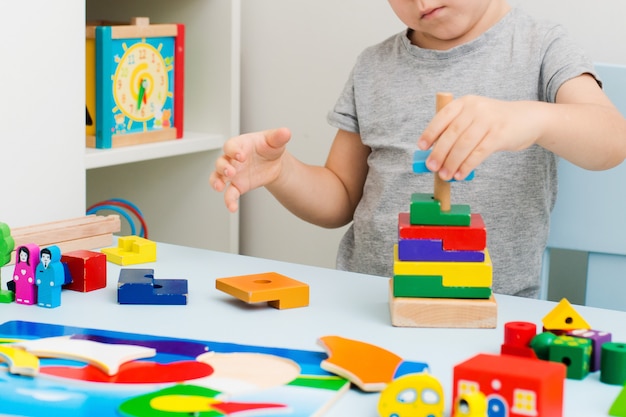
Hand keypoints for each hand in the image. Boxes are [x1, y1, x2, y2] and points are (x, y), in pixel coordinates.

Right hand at [210, 127, 291, 211]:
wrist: (274, 163)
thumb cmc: (269, 148)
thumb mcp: (274, 141)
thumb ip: (278, 137)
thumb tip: (285, 132)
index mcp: (240, 145)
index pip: (230, 145)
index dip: (233, 150)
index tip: (240, 156)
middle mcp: (232, 159)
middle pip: (220, 161)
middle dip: (223, 167)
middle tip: (230, 172)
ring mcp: (233, 173)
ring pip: (218, 177)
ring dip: (216, 181)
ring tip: (219, 187)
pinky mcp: (237, 185)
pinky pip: (229, 193)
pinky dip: (228, 200)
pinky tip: (232, 207)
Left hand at [417, 96, 542, 179]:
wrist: (528, 119)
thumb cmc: (494, 122)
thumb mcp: (474, 118)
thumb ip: (456, 131)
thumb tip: (434, 154)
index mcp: (465, 103)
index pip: (442, 116)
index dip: (430, 132)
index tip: (421, 146)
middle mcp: (476, 108)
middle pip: (452, 133)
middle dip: (439, 152)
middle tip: (431, 167)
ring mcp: (489, 120)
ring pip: (464, 145)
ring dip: (452, 162)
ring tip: (445, 175)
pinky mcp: (500, 135)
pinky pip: (479, 153)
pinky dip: (467, 166)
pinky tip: (460, 174)